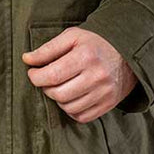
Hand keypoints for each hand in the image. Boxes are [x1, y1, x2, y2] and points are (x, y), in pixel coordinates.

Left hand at [21, 27, 138, 122]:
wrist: (126, 53)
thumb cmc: (94, 43)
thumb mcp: (71, 37)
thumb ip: (47, 49)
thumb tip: (27, 59)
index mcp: (86, 56)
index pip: (52, 75)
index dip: (36, 77)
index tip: (33, 73)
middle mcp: (97, 77)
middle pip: (59, 94)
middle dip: (46, 88)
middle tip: (47, 80)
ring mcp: (104, 93)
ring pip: (68, 108)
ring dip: (58, 99)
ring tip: (60, 86)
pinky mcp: (108, 104)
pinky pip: (81, 116)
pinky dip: (71, 109)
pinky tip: (71, 96)